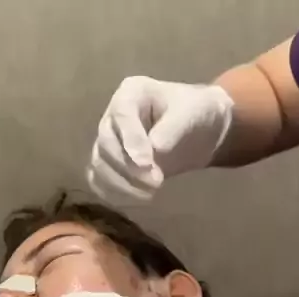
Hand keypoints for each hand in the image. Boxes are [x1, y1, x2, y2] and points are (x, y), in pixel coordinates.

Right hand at [88, 76, 233, 200]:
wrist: (199, 131)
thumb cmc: (195, 113)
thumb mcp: (190, 114)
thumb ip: (171, 130)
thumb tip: (154, 152)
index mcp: (130, 94)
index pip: (122, 116)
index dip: (131, 141)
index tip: (148, 165)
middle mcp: (113, 117)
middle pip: (106, 144)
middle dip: (128, 168)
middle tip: (157, 183)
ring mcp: (108, 143)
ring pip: (99, 166)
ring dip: (120, 185)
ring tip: (149, 195)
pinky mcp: (111, 166)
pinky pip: (99, 182)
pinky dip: (113, 195)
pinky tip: (135, 201)